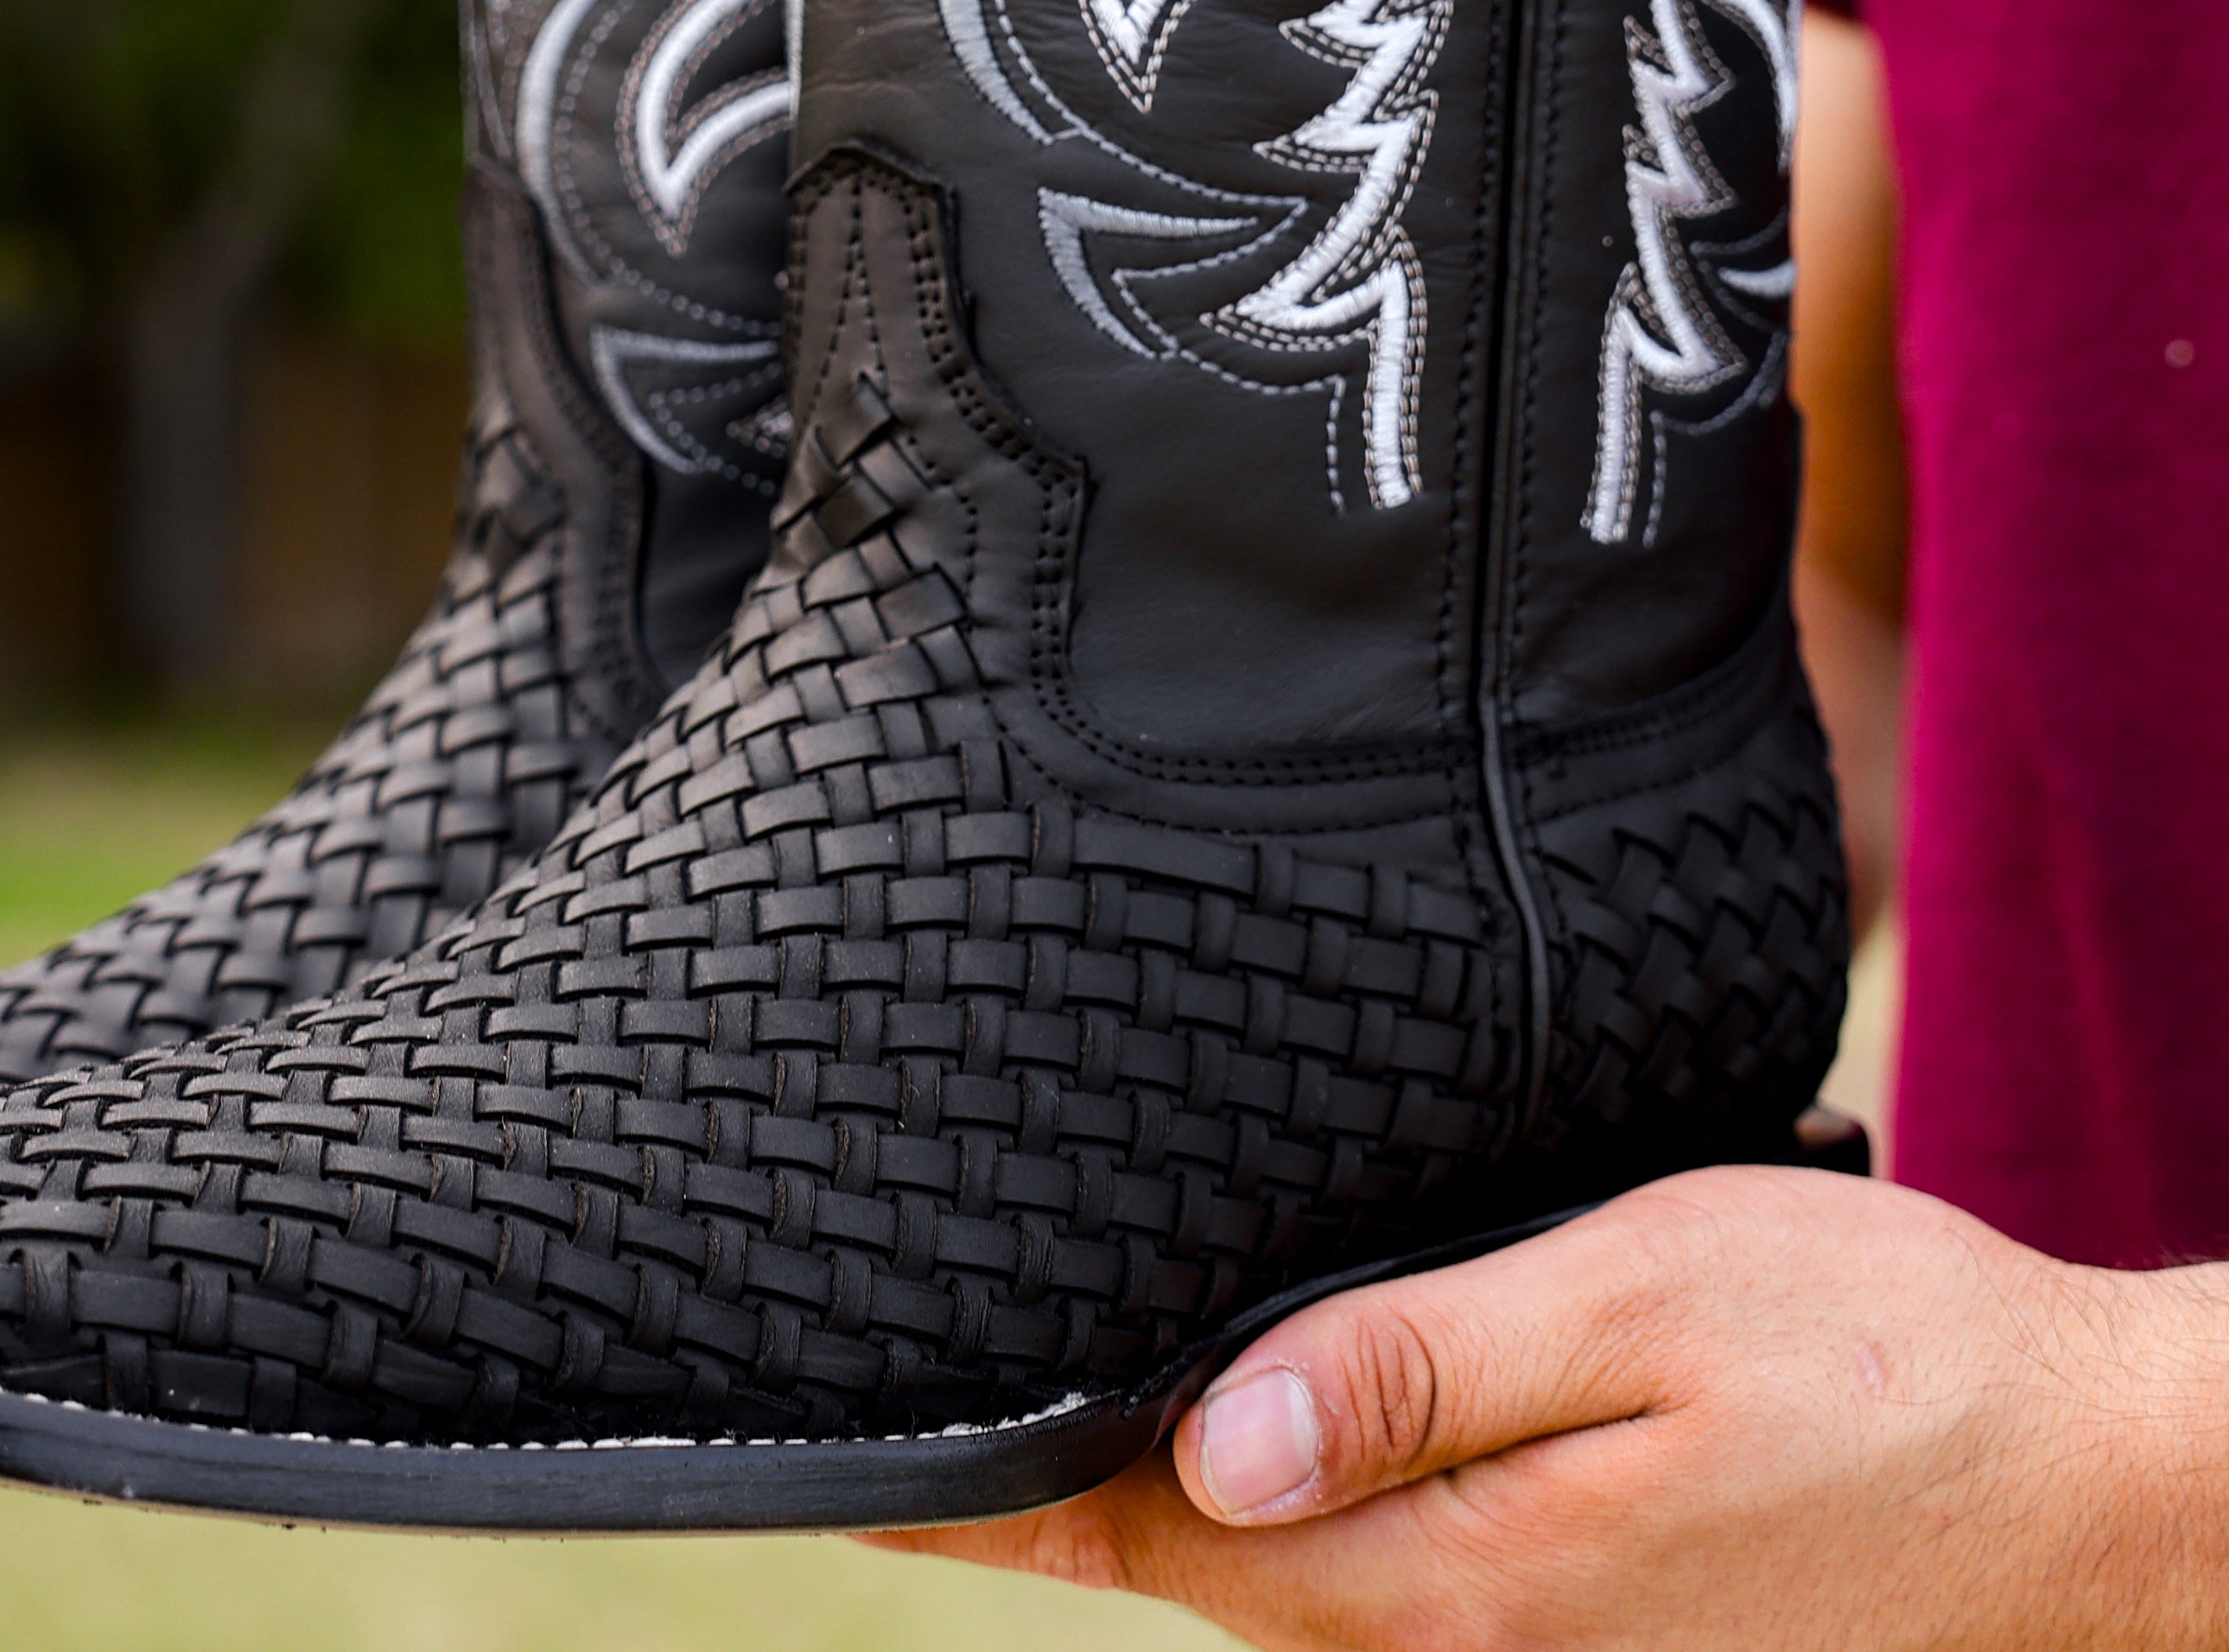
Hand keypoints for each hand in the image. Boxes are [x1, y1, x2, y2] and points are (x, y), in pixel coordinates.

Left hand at [868, 1168, 2228, 1649]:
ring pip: (1269, 1576)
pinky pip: (1366, 1578)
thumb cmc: (1879, 1356)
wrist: (2091, 1478)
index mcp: (1456, 1579)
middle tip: (878, 1407)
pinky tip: (1220, 1435)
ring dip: (1140, 1498)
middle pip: (1188, 1559)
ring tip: (1001, 1414)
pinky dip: (1263, 1511)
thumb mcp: (1636, 1311)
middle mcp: (1467, 1647)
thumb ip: (1414, 1369)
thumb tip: (1210, 1440)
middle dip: (1032, 1495)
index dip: (986, 1495)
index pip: (1151, 1531)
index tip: (838, 1459)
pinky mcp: (1578, 1630)